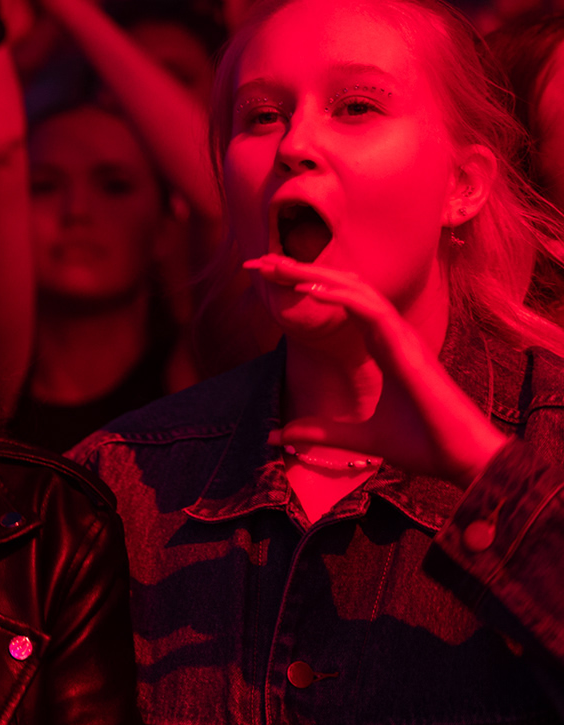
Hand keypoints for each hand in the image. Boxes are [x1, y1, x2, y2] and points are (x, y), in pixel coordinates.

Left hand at [244, 253, 508, 485]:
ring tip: (278, 265)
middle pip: (345, 288)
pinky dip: (342, 296)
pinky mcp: (409, 350)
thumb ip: (321, 432)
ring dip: (316, 275)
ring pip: (357, 291)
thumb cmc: (424, 444)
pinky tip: (311, 288)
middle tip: (261, 263)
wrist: (464, 461)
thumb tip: (281, 435)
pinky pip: (373, 311)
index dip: (308, 285)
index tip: (270, 280)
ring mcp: (403, 339)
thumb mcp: (359, 438)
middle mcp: (393, 334)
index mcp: (383, 346)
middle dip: (303, 271)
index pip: (342, 302)